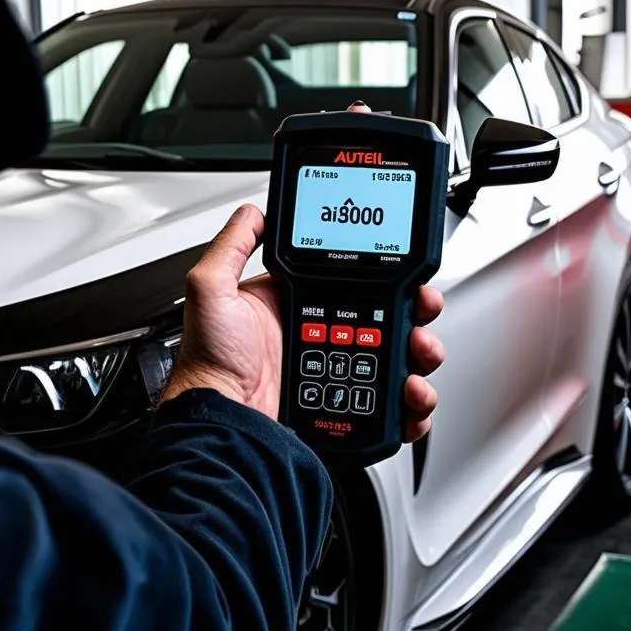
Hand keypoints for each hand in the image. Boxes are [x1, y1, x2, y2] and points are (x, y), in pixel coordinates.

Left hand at [162, 101, 444, 439]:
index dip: (391, 280)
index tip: (410, 282)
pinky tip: (410, 399)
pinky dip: (412, 404)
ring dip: (420, 359)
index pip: (359, 283)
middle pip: (389, 321)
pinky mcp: (345, 408)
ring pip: (398, 361)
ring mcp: (335, 372)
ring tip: (416, 363)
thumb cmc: (211, 362)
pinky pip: (391, 406)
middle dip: (417, 321)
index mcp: (299, 304)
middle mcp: (321, 335)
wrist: (221, 420)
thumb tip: (253, 210)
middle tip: (420, 324)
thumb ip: (233, 245)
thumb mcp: (212, 289)